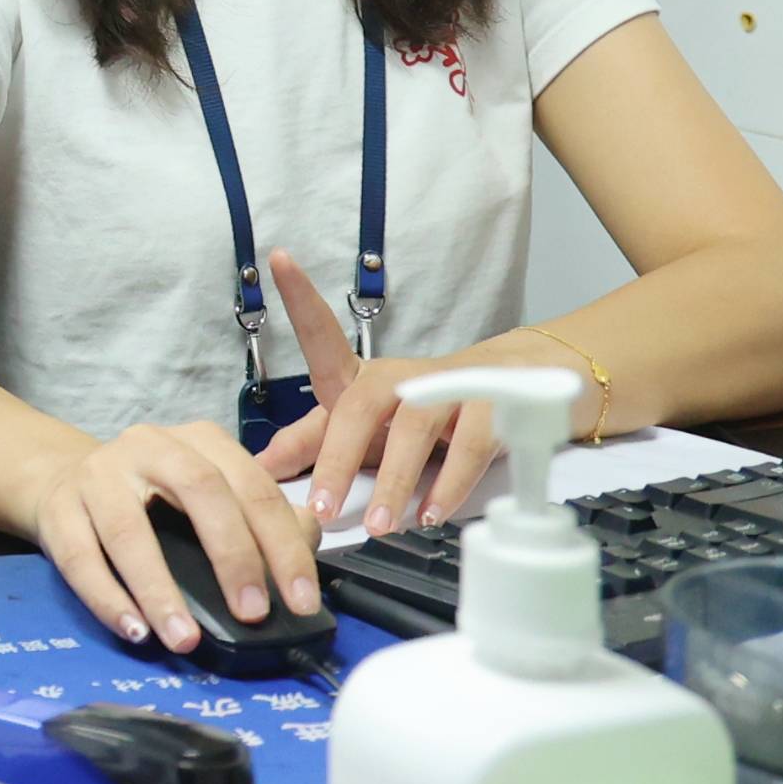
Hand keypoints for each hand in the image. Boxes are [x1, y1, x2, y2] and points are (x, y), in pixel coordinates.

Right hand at [17, 420, 318, 652]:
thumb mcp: (211, 491)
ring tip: (185, 640)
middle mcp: (149, 446)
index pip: (252, 486)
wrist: (66, 479)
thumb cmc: (154, 496)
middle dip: (232, 555)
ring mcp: (98, 475)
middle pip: (199, 490)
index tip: (302, 599)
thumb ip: (260, 515)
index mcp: (198, 441)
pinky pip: (80, 558)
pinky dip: (107, 599)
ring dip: (159, 589)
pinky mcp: (58, 510)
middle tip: (253, 613)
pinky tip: (134, 631)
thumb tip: (307, 544)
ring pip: (128, 529)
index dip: (282, 545)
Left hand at [257, 247, 512, 535]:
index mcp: (365, 377)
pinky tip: (434, 513)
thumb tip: (258, 463)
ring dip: (396, 479)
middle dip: (337, 458)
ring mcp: (450, 387)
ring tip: (381, 525)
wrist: (523, 388)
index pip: (325, 337)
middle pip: (360, 405)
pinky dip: (450, 484)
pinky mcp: (493, 408)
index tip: (278, 258)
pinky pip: (470, 447)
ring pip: (414, 427)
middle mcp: (402, 376)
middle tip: (322, 507)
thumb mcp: (368, 427)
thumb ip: (313, 441)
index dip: (301, 299)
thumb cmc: (427, 412)